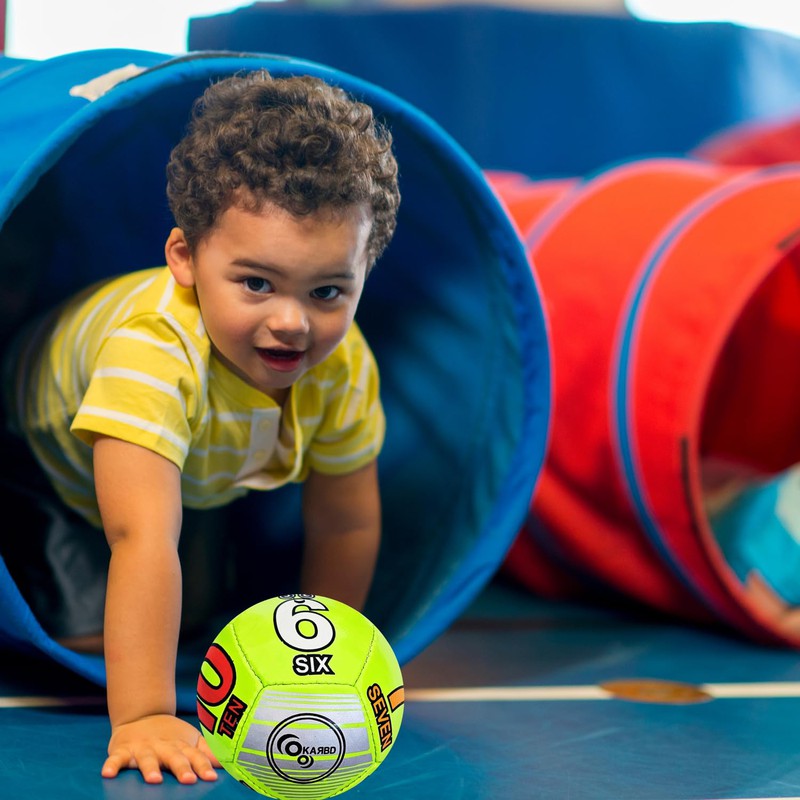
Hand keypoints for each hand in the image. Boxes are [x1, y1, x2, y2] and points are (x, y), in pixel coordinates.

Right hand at [102, 713, 220, 783]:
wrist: (141, 716)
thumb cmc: (171, 737)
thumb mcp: (190, 741)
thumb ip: (206, 752)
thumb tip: (228, 762)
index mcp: (181, 746)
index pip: (194, 756)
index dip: (202, 766)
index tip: (210, 778)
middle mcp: (163, 746)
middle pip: (174, 757)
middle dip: (181, 768)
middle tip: (189, 780)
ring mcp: (142, 748)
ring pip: (147, 758)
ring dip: (150, 768)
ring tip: (154, 780)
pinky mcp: (122, 750)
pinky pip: (115, 758)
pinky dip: (111, 765)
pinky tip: (107, 774)